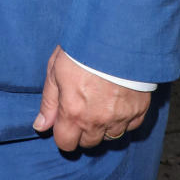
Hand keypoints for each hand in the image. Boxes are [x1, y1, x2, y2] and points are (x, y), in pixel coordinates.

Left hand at [32, 46, 150, 150]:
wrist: (117, 35)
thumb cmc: (83, 49)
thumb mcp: (55, 70)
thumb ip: (49, 102)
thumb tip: (41, 126)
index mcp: (73, 113)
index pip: (65, 143)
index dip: (63, 133)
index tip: (65, 121)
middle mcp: (97, 121)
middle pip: (88, 143)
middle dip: (83, 131)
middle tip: (84, 107)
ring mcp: (120, 118)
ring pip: (110, 137)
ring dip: (104, 126)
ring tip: (102, 102)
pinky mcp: (139, 110)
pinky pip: (130, 126)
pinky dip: (124, 119)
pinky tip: (118, 101)